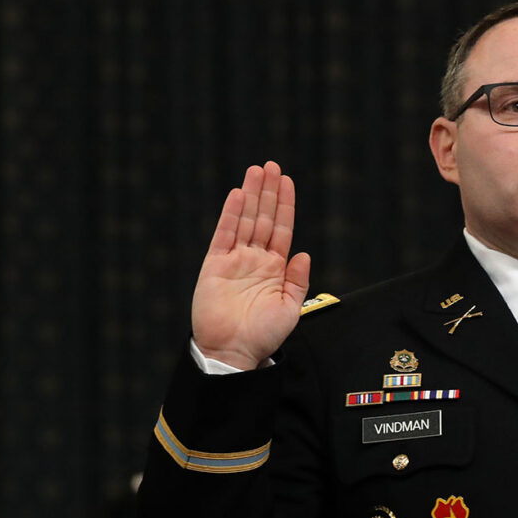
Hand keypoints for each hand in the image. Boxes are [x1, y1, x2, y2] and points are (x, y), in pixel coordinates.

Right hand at [191, 161, 310, 369]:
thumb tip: (302, 253)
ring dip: (251, 195)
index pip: (282, 229)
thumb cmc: (263, 335)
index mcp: (275, 268)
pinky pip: (224, 235)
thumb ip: (297, 279)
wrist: (235, 352)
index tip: (287, 181)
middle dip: (268, 192)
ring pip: (245, 220)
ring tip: (257, 170)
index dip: (285, 205)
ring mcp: (234, 260)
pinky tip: (238, 195)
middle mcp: (254, 259)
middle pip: (263, 218)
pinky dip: (231, 215)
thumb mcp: (290, 308)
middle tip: (272, 165)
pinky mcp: (214, 265)